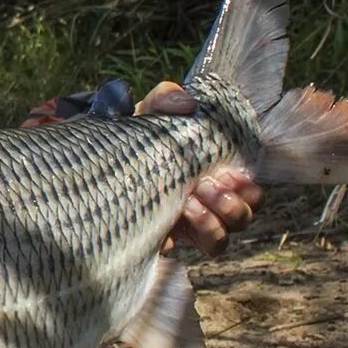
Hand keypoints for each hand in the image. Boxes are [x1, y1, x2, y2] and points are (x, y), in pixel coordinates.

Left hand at [137, 81, 264, 256]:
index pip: (249, 189)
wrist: (99, 161)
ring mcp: (191, 225)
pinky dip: (201, 232)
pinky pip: (205, 248)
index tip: (227, 172)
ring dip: (215, 220)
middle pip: (245, 214)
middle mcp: (208, 203)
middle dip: (233, 203)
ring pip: (226, 236)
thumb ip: (167, 99)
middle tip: (206, 184)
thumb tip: (186, 103)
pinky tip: (178, 218)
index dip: (247, 187)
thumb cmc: (137, 136)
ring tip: (190, 201)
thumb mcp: (150, 112)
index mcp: (213, 174)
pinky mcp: (172, 241)